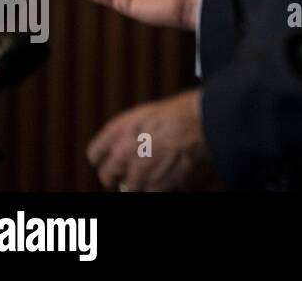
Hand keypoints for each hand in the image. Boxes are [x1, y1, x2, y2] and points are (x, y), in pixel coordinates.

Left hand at [88, 90, 216, 190]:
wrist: (206, 120)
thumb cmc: (184, 110)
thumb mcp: (150, 111)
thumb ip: (132, 129)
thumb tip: (128, 141)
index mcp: (119, 130)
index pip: (95, 153)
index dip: (102, 156)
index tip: (108, 158)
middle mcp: (123, 152)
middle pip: (107, 174)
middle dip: (115, 174)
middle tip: (126, 172)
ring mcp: (139, 171)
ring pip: (128, 186)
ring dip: (137, 181)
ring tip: (151, 173)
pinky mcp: (156, 184)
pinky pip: (149, 191)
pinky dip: (155, 186)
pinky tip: (165, 176)